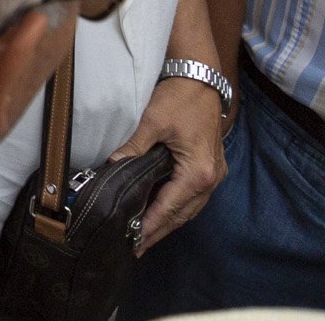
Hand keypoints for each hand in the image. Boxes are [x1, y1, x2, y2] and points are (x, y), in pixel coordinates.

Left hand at [111, 73, 226, 253]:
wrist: (200, 78)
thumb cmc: (179, 98)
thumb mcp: (153, 123)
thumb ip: (133, 148)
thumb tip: (111, 166)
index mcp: (198, 172)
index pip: (169, 207)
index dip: (150, 225)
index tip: (134, 240)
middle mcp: (210, 179)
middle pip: (182, 214)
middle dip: (159, 230)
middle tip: (136, 246)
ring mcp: (213, 174)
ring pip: (189, 208)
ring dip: (168, 221)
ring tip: (145, 235)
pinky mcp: (210, 168)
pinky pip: (192, 197)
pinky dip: (176, 207)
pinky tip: (160, 211)